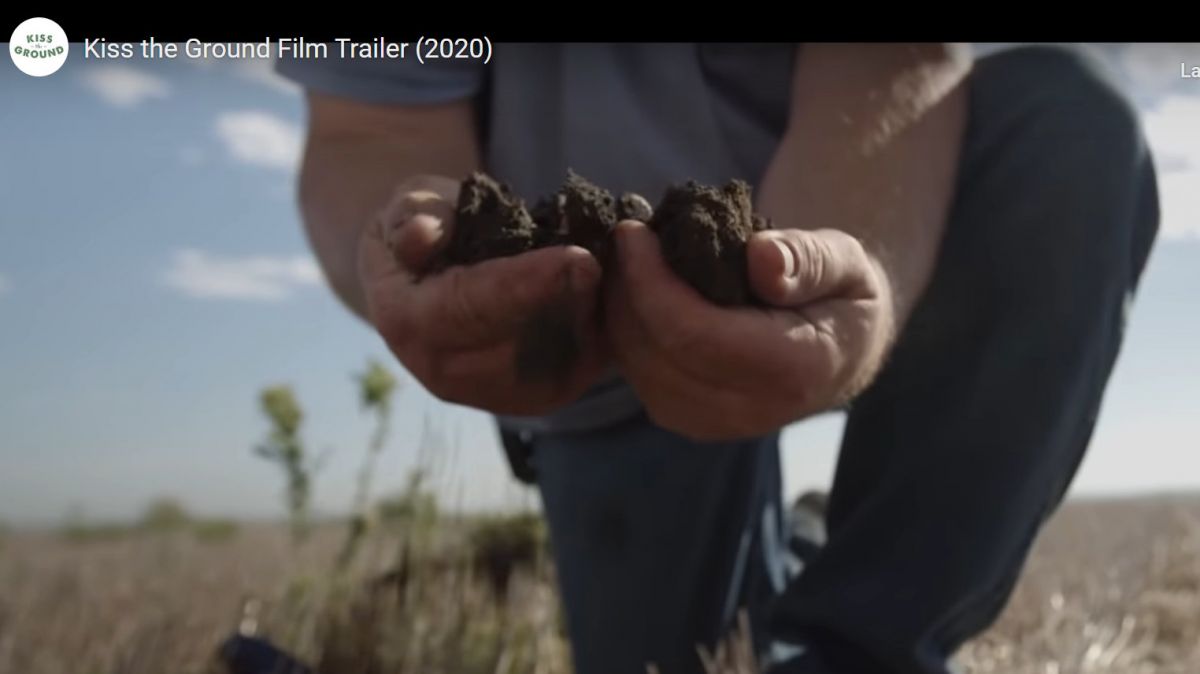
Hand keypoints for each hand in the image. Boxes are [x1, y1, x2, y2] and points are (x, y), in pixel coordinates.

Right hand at [359, 175, 608, 415]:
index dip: (524, 284)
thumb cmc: (431, 228)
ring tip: (607, 276)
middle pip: (516, 346)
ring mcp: (486, 394)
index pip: (468, 308)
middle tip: (602, 264)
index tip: (575, 258)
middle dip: (566, 304)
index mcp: (406, 320)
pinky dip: (595, 339)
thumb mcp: (413, 204)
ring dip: (585, 323)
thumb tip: (421, 236)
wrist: (436, 277)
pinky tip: (606, 300)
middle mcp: (441, 371)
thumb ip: (416, 214)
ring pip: (549, 368)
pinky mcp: (529, 400)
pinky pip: (571, 375)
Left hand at [606, 220, 894, 440]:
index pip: (694, 334)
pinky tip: (633, 292)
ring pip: (637, 367)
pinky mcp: (688, 418)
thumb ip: (808, 259)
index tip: (633, 232)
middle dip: (627, 291)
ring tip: (628, 258)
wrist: (841, 349)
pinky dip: (624, 330)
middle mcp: (751, 409)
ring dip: (618, 310)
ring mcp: (714, 423)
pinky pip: (637, 374)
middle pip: (656, 352)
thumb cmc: (842, 295)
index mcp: (795, 369)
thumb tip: (761, 257)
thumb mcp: (846, 262)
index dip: (651, 282)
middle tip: (624, 235)